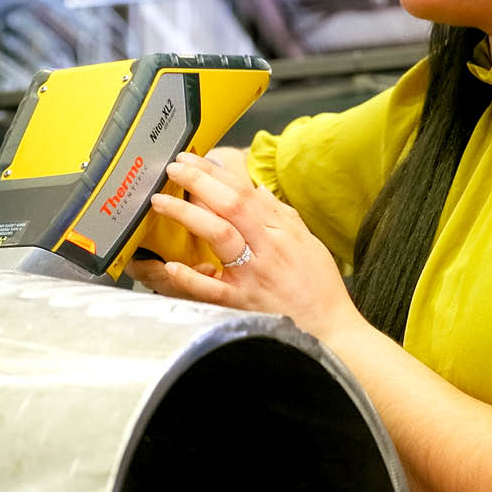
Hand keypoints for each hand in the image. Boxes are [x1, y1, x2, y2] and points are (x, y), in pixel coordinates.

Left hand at [126, 152, 363, 340]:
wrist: (330, 331)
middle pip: (230, 205)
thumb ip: (281, 215)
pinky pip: (213, 290)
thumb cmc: (319, 287)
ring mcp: (253, 276)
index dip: (215, 173)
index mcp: (281, 231)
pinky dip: (191, 277)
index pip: (244, 192)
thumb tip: (259, 191)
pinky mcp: (242, 304)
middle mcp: (266, 248)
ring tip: (161, 201)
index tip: (191, 160)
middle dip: (198, 182)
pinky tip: (171, 265)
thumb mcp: (308, 242)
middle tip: (173, 169)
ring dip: (188, 215)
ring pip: (220, 236)